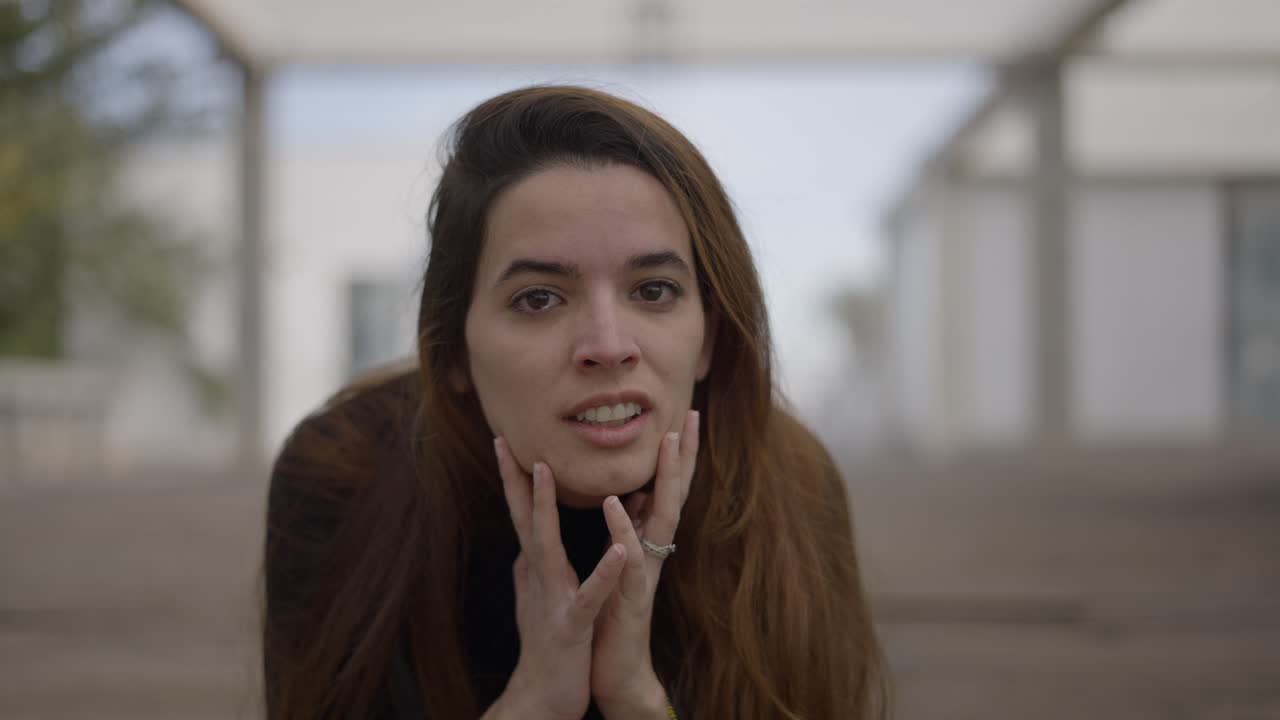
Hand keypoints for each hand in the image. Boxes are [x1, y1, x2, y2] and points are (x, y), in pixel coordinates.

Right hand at [486, 437, 626, 719]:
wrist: (544, 697)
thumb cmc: (546, 647)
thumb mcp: (537, 599)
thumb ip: (530, 570)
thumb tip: (521, 546)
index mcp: (539, 567)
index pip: (525, 514)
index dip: (515, 478)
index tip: (505, 441)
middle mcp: (539, 575)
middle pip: (525, 519)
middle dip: (516, 479)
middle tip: (506, 441)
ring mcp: (553, 598)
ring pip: (547, 546)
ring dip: (545, 509)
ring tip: (548, 471)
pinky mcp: (572, 624)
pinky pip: (591, 594)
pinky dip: (604, 572)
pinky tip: (621, 550)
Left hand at [591, 410, 698, 718]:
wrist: (614, 669)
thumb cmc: (616, 615)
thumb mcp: (625, 564)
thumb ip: (635, 530)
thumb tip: (638, 495)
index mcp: (648, 542)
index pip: (666, 489)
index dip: (678, 453)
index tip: (683, 412)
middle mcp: (654, 552)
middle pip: (675, 494)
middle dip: (684, 454)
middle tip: (691, 413)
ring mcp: (647, 573)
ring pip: (662, 519)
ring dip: (667, 479)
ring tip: (668, 442)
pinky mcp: (632, 597)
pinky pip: (631, 559)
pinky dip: (623, 530)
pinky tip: (615, 505)